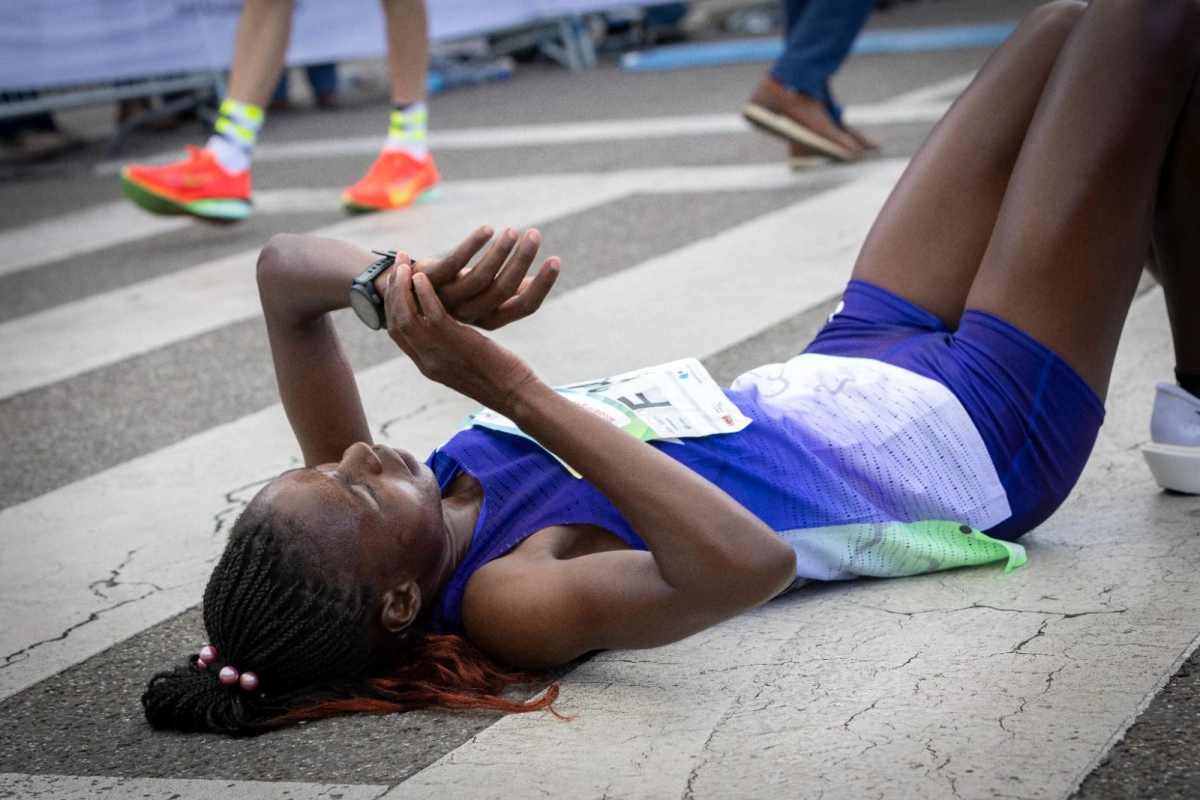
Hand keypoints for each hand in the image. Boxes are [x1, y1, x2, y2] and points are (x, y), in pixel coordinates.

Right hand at [383, 261, 541, 411]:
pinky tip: (423, 276)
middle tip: (394, 266)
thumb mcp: (466, 363)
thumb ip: (452, 348)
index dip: (391, 306)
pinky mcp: (457, 343)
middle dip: (391, 292)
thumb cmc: (499, 377)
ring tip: (404, 265)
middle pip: (395, 323)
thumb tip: (452, 330)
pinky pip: (432, 314)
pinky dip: (424, 293)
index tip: (394, 284)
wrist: (516, 395)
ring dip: (402, 288)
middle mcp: (427, 361)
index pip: (397, 333)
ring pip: (406, 317)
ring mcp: (439, 354)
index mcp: (427, 366)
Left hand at [397, 225, 561, 330]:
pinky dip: (473, 245)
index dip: (543, 285)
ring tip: (514, 230)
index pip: (524, 307)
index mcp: (489, 318)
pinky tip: (488, 229)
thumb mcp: (479, 294)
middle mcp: (470, 314)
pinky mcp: (431, 283)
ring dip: (500, 251)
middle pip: (505, 290)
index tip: (556, 260)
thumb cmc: (446, 291)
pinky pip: (456, 263)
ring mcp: (449, 300)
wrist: (395, 293)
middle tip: (535, 235)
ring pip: (482, 277)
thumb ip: (505, 291)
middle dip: (523, 261)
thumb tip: (534, 281)